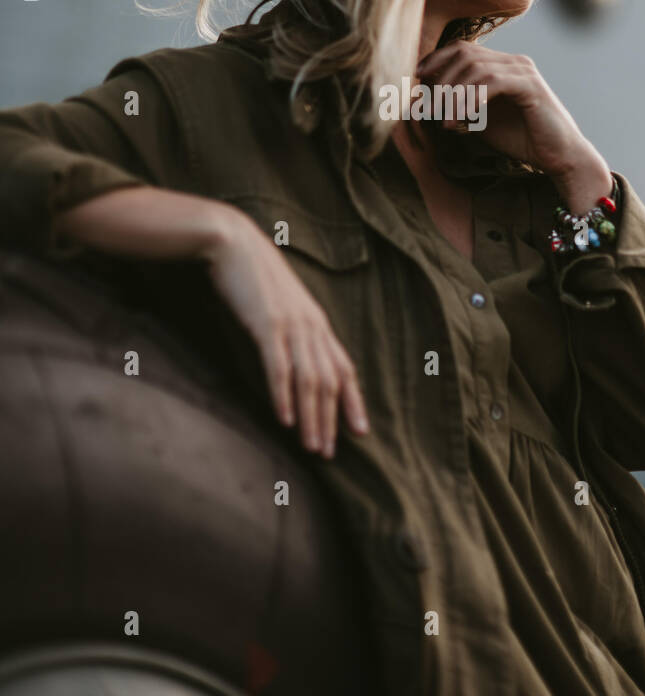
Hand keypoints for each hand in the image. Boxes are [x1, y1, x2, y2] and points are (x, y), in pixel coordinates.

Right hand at [201, 204, 368, 457]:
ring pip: (310, 379)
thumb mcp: (282, 303)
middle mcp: (311, 325)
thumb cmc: (254, 275)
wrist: (233, 241)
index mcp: (317, 322)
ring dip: (312, 417)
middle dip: (330, 420)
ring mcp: (291, 324)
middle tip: (328, 453)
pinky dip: (284, 395)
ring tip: (312, 446)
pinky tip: (284, 419)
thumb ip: (293, 329)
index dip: (352, 400)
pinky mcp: (267, 323)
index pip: (343, 367)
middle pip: (329, 380)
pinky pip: (279, 366)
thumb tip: (295, 357)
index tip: (360, 432)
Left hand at [416, 42, 612, 214]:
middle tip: (425, 107)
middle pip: (464, 53)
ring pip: (475, 67)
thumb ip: (458, 105)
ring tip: (441, 120)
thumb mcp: (480, 120)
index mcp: (503, 64)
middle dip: (439, 79)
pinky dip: (469, 102)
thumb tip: (425, 100)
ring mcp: (523, 71)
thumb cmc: (521, 139)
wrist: (560, 157)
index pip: (462, 48)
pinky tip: (459, 122)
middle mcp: (514, 61)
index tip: (415, 81)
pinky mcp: (530, 86)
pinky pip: (491, 83)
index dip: (435, 61)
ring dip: (452, 95)